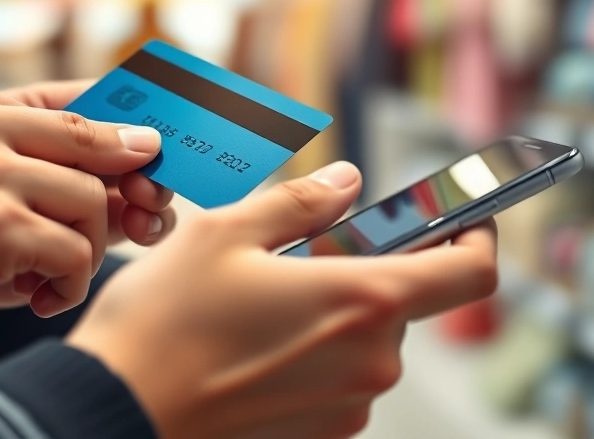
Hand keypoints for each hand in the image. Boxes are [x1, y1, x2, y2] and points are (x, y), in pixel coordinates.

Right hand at [0, 80, 176, 306]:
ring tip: (48, 278)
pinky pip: (78, 253)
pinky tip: (39, 300)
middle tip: (139, 224)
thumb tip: (148, 149)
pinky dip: (68, 287)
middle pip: (91, 145)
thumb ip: (34, 163)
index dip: (120, 134)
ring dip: (85, 251)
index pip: (65, 99)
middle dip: (129, 193)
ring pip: (92, 200)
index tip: (151, 162)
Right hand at [67, 162, 497, 438]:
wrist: (116, 413)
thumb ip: (303, 202)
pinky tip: (252, 344)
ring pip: (365, 341)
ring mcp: (347, 407)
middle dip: (364, 270)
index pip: (470, 271)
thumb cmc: (166, 320)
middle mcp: (371, 363)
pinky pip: (337, 379)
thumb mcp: (227, 232)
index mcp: (364, 300)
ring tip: (259, 304)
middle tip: (300, 255)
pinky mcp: (319, 436)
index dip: (476, 236)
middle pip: (401, 302)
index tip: (462, 217)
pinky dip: (312, 353)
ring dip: (332, 313)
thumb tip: (347, 180)